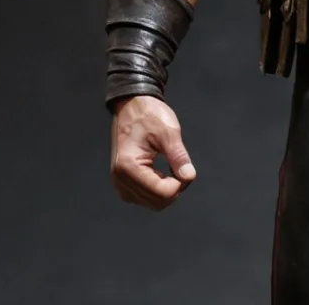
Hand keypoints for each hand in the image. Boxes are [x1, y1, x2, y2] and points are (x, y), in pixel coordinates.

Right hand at [110, 95, 196, 209]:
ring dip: (166, 190)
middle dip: (174, 189)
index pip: (161, 193)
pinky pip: (144, 197)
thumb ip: (179, 157)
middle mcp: (120, 180)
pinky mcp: (123, 183)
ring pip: (152, 203)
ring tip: (171, 168)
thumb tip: (189, 177)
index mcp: (128, 167)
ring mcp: (120, 183)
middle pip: (157, 202)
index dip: (180, 184)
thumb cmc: (149, 114)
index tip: (185, 168)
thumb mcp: (168, 132)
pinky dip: (158, 189)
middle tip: (181, 168)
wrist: (132, 106)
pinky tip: (162, 172)